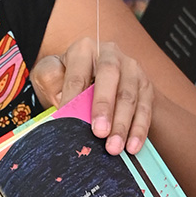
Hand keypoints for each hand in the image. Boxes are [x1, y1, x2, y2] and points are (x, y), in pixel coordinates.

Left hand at [31, 36, 154, 156]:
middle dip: (105, 106)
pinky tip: (132, 147)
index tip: (68, 118)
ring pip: (130, 96)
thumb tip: (63, 101)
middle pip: (110, 77)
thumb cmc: (67, 79)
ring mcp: (131, 69)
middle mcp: (111, 54)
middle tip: (99, 132)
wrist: (90, 79)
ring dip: (123, 124)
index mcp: (84, 49)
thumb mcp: (50, 75)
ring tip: (114, 147)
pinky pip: (145, 108)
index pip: (78, 74)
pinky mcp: (145, 87)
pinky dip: (139, 130)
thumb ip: (50, 81)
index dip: (72, 97)